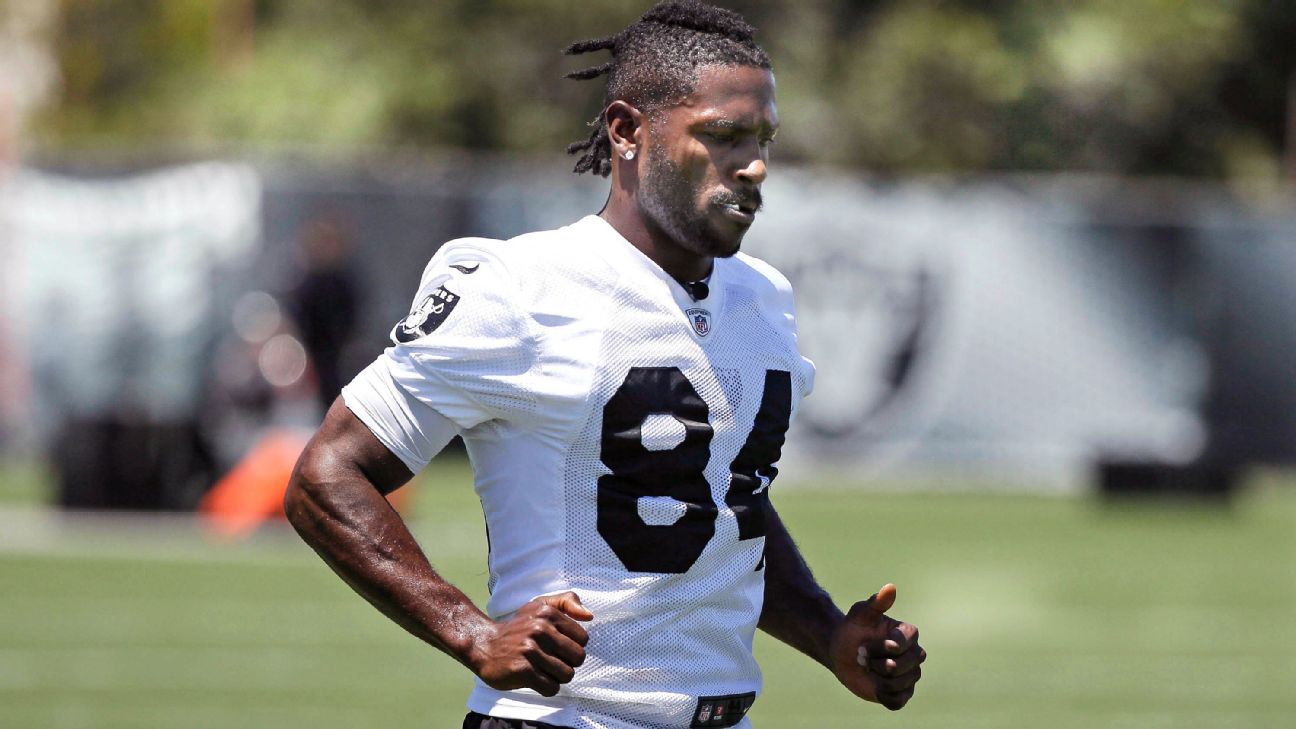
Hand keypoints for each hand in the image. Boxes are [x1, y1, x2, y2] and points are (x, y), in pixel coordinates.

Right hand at [469, 592, 592, 696]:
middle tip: (552, 660)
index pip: (583, 639)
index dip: (573, 646)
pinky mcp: (523, 670)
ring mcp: (531, 650)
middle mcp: (540, 630)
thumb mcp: (539, 606)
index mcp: (547, 613)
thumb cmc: (517, 627)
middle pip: (578, 658)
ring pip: (567, 674)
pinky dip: (547, 687)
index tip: (558, 646)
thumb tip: (589, 616)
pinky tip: (535, 679)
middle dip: (568, 663)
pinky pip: (552, 688)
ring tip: (543, 669)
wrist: (483, 645)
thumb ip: (566, 602)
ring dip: (557, 676)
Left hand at [827, 583, 924, 710]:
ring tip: (869, 669)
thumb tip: (890, 587)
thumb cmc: (851, 630)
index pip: (901, 646)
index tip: (866, 644)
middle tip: (864, 656)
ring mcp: (910, 675)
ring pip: (899, 685)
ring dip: (877, 679)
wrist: (841, 652)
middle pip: (902, 668)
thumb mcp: (859, 615)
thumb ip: (876, 603)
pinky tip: (874, 685)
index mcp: (909, 634)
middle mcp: (915, 654)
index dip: (882, 647)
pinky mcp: (902, 693)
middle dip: (877, 663)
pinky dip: (882, 695)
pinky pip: (897, 701)